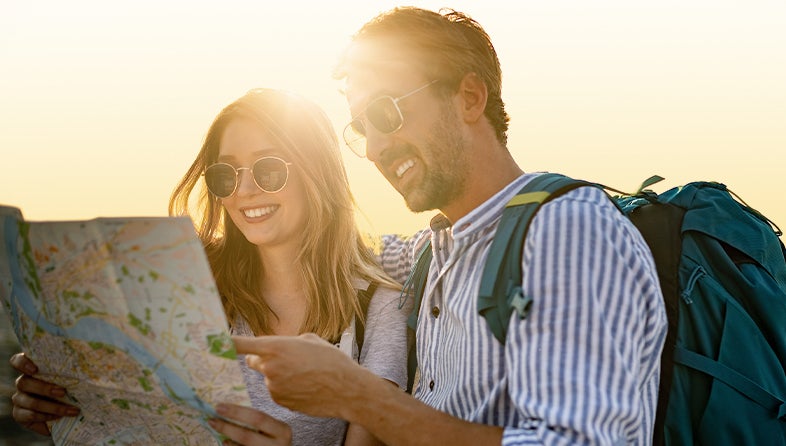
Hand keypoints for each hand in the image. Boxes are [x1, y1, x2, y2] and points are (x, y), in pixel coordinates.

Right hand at [9, 352, 79, 435]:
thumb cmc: (75, 389)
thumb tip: (99, 357)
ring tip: (71, 410)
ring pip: (28, 401)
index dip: (22, 363)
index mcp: (34, 368)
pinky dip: (44, 416)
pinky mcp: (20, 414)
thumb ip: (80, 367)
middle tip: (63, 392)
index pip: (18, 360)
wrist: (70, 412)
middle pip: (24, 382)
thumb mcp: (78, 377)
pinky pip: (28, 415)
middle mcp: (24, 382)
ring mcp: (20, 398)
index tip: (35, 369)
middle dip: (44, 388)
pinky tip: (58, 418)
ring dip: (50, 406)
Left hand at [208, 403, 291, 444]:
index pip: (258, 418)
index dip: (237, 412)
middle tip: (212, 419)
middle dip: (227, 427)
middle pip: (247, 436)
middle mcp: (278, 445)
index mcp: (282, 430)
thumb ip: (260, 422)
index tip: (220, 406)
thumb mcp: (274, 429)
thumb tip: (230, 409)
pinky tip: (224, 442)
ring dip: (227, 438)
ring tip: (215, 428)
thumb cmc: (276, 438)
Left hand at [233, 334, 364, 418]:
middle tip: (286, 360)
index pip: (242, 344)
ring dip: (280, 376)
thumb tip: (280, 347)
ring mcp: (273, 386)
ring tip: (305, 375)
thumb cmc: (331, 360)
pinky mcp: (279, 401)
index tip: (212, 342)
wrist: (346, 388)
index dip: (225, 343)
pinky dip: (286, 389)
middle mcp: (270, 367)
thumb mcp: (310, 340)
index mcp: (276, 346)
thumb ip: (288, 341)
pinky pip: (277, 391)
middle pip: (254, 362)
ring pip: (268, 378)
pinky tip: (304, 387)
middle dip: (265, 361)